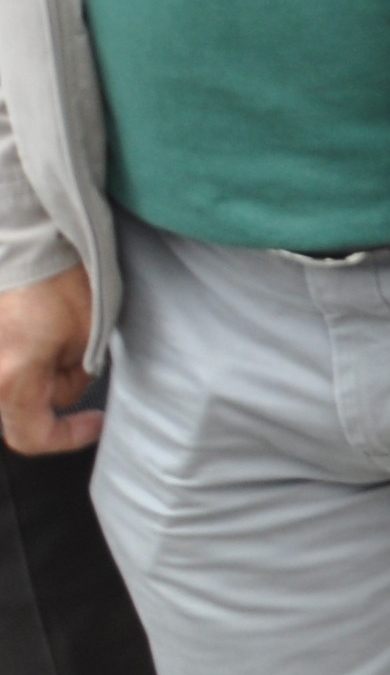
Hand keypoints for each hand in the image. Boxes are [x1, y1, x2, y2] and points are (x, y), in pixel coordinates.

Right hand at [0, 264, 101, 453]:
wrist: (29, 237)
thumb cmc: (60, 277)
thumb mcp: (88, 335)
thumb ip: (75, 374)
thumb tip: (68, 382)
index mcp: (12, 379)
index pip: (31, 436)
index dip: (68, 437)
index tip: (95, 423)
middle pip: (20, 409)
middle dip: (55, 391)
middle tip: (78, 357)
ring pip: (12, 385)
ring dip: (38, 370)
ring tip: (58, 332)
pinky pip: (5, 361)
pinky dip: (24, 353)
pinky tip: (41, 327)